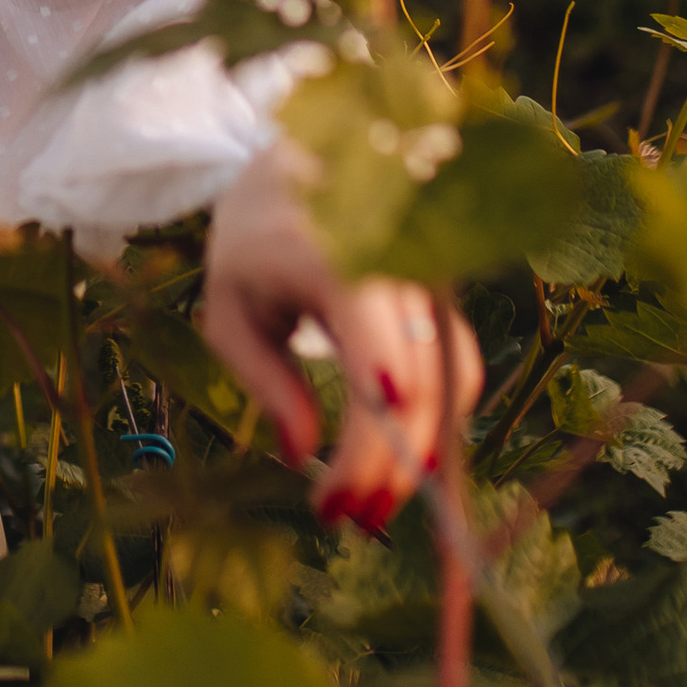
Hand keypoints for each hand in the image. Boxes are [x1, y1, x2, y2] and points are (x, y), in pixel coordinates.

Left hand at [200, 135, 482, 534]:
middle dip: (392, 468)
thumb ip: (264, 382)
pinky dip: (434, 419)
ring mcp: (431, 273)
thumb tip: (304, 455)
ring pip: (451, 381)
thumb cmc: (252, 245)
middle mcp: (399, 262)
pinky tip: (397, 455)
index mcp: (335, 258)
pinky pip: (456, 365)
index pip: (374, 365)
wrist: (298, 168)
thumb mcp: (229, 311)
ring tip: (373, 499)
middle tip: (355, 519)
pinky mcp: (446, 290)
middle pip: (419, 388)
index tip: (334, 506)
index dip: (367, 447)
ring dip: (421, 453)